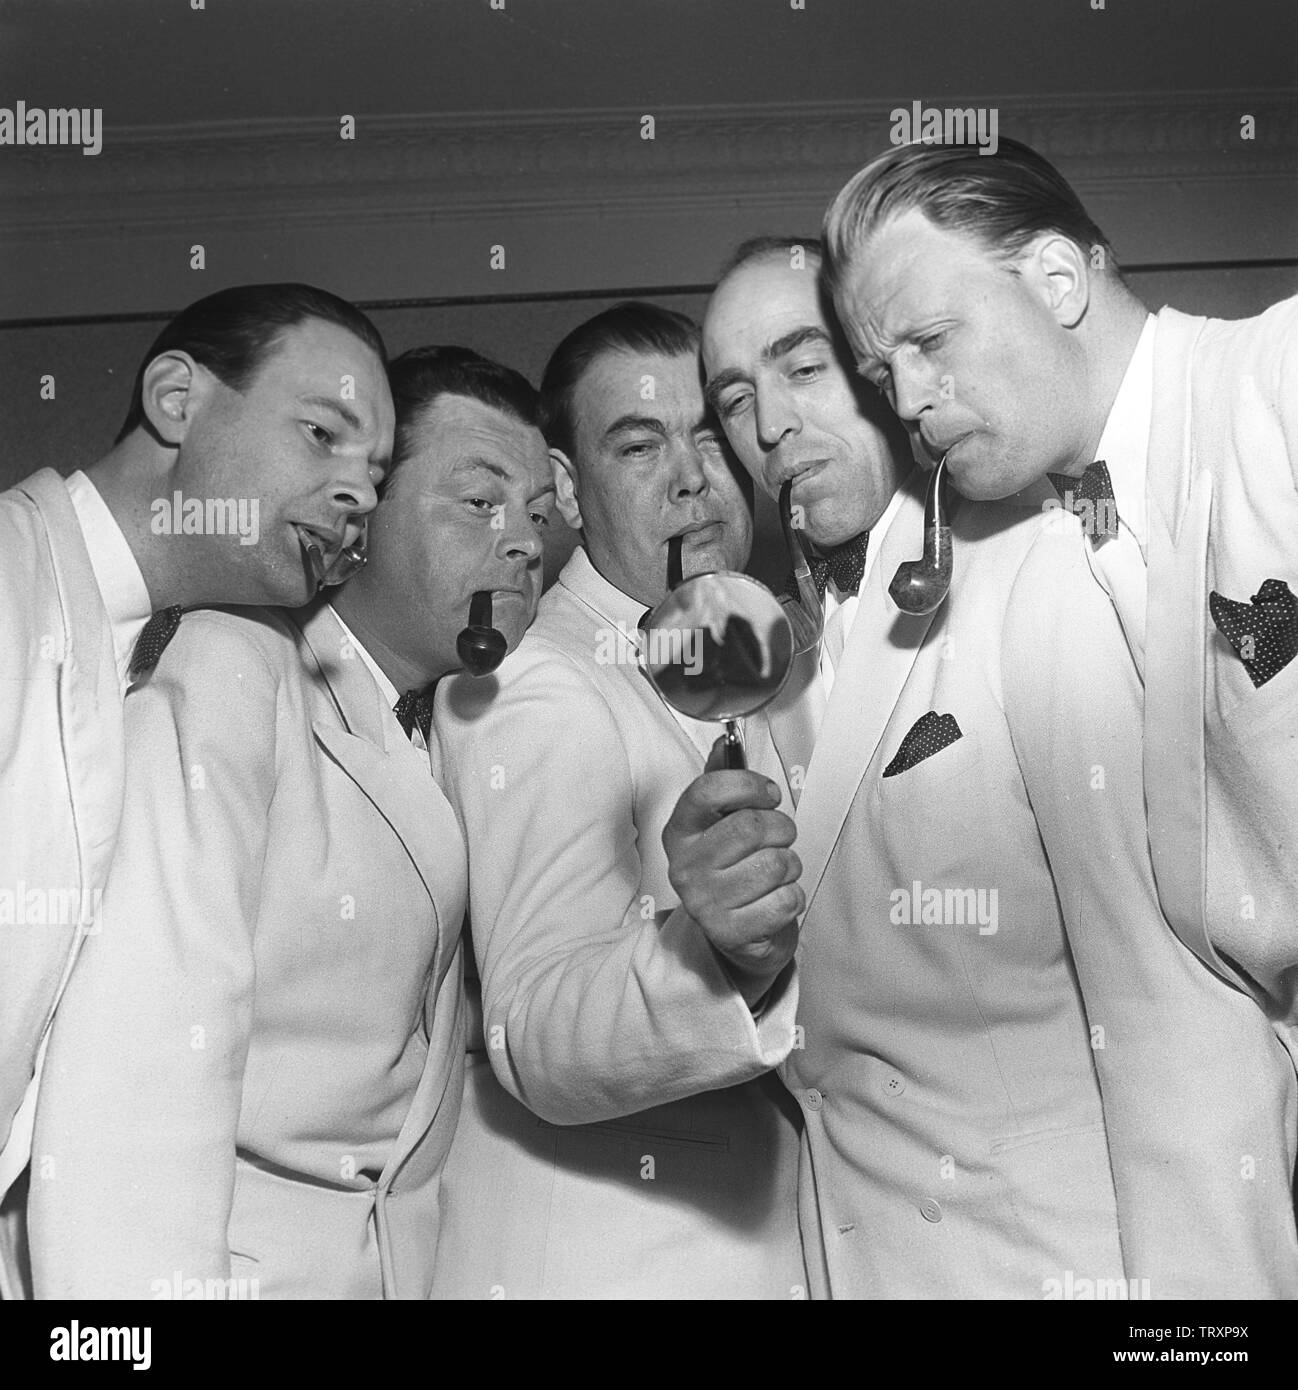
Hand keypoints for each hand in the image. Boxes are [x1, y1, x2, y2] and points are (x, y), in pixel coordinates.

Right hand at [662, 736, 802, 1002]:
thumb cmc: (732, 866)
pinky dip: (793, 898)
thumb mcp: (720, 821)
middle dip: (781, 829)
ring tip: (775, 874)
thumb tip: (725, 740)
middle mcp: (685, 866)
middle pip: (752, 827)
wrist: (733, 932)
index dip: (750, 786)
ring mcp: (704, 902)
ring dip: (790, 866)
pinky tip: (775, 900)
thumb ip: (722, 778)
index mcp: (680, 830)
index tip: (769, 795)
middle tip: (779, 839)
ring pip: (776, 864)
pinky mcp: (730, 933)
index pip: (710, 790)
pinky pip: (786, 900)